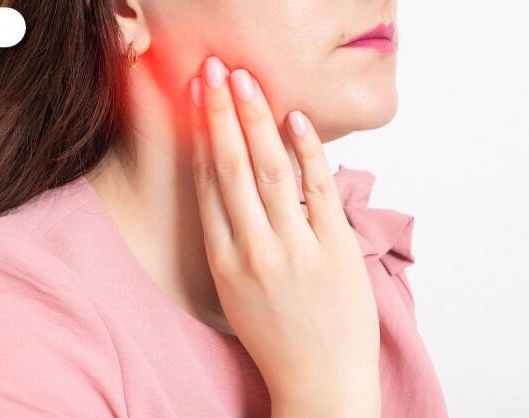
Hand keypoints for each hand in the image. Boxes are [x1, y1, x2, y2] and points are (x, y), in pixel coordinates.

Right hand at [188, 55, 380, 417]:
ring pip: (269, 172)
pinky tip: (295, 119)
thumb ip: (232, 239)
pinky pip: (318, 189)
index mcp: (222, 261)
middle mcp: (251, 251)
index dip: (198, 137)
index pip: (205, 185)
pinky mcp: (334, 250)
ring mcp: (293, 251)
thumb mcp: (236, 291)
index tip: (194, 99)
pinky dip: (307, 150)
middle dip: (219, 115)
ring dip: (255, 121)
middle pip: (229, 169)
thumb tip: (232, 186)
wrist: (319, 383)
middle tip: (213, 71)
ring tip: (245, 82)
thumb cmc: (276, 337)